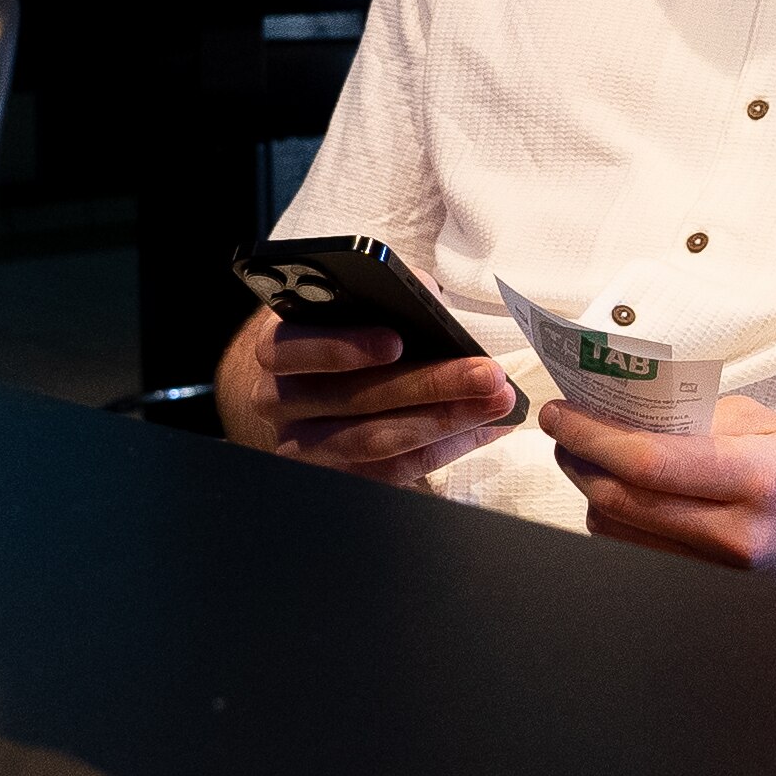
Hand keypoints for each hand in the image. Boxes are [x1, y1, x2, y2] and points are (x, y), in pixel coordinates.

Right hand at [261, 322, 519, 486]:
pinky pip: (394, 472)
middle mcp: (279, 401)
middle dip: (430, 385)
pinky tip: (485, 428)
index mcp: (277, 348)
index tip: (397, 341)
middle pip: (354, 398)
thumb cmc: (345, 333)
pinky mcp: (335, 479)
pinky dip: (446, 449)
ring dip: (447, 421)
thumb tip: (427, 298)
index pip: (294, 348)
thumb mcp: (354, 305)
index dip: (343, 346)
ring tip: (498, 402)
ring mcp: (303, 447)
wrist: (312, 385)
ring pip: (377, 441)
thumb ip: (385, 297)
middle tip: (487, 374)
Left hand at [541, 396, 775, 583]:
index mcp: (756, 477)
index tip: (563, 415)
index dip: (593, 437)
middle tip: (563, 431)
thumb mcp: (764, 424)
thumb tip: (624, 412)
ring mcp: (720, 568)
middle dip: (578, 461)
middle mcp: (735, 531)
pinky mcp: (708, 585)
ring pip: (620, 533)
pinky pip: (639, 552)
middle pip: (623, 502)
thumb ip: (694, 418)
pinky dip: (615, 519)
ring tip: (587, 456)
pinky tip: (618, 492)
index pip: (650, 462)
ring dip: (589, 491)